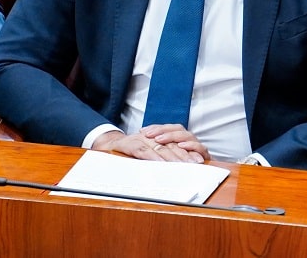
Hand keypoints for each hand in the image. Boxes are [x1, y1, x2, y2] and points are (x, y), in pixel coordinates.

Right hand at [92, 126, 206, 162]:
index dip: (188, 151)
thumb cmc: (130, 151)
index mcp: (157, 138)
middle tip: (196, 163)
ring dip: (172, 157)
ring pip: (160, 147)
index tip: (200, 160)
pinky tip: (160, 163)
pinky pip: (142, 150)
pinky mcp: (130, 144)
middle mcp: (152, 137)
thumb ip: (161, 157)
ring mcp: (141, 139)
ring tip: (183, 165)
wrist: (107, 144)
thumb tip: (179, 169)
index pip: (176, 144)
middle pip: (171, 145)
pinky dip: (152, 156)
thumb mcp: (147, 153)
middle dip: (185, 155)